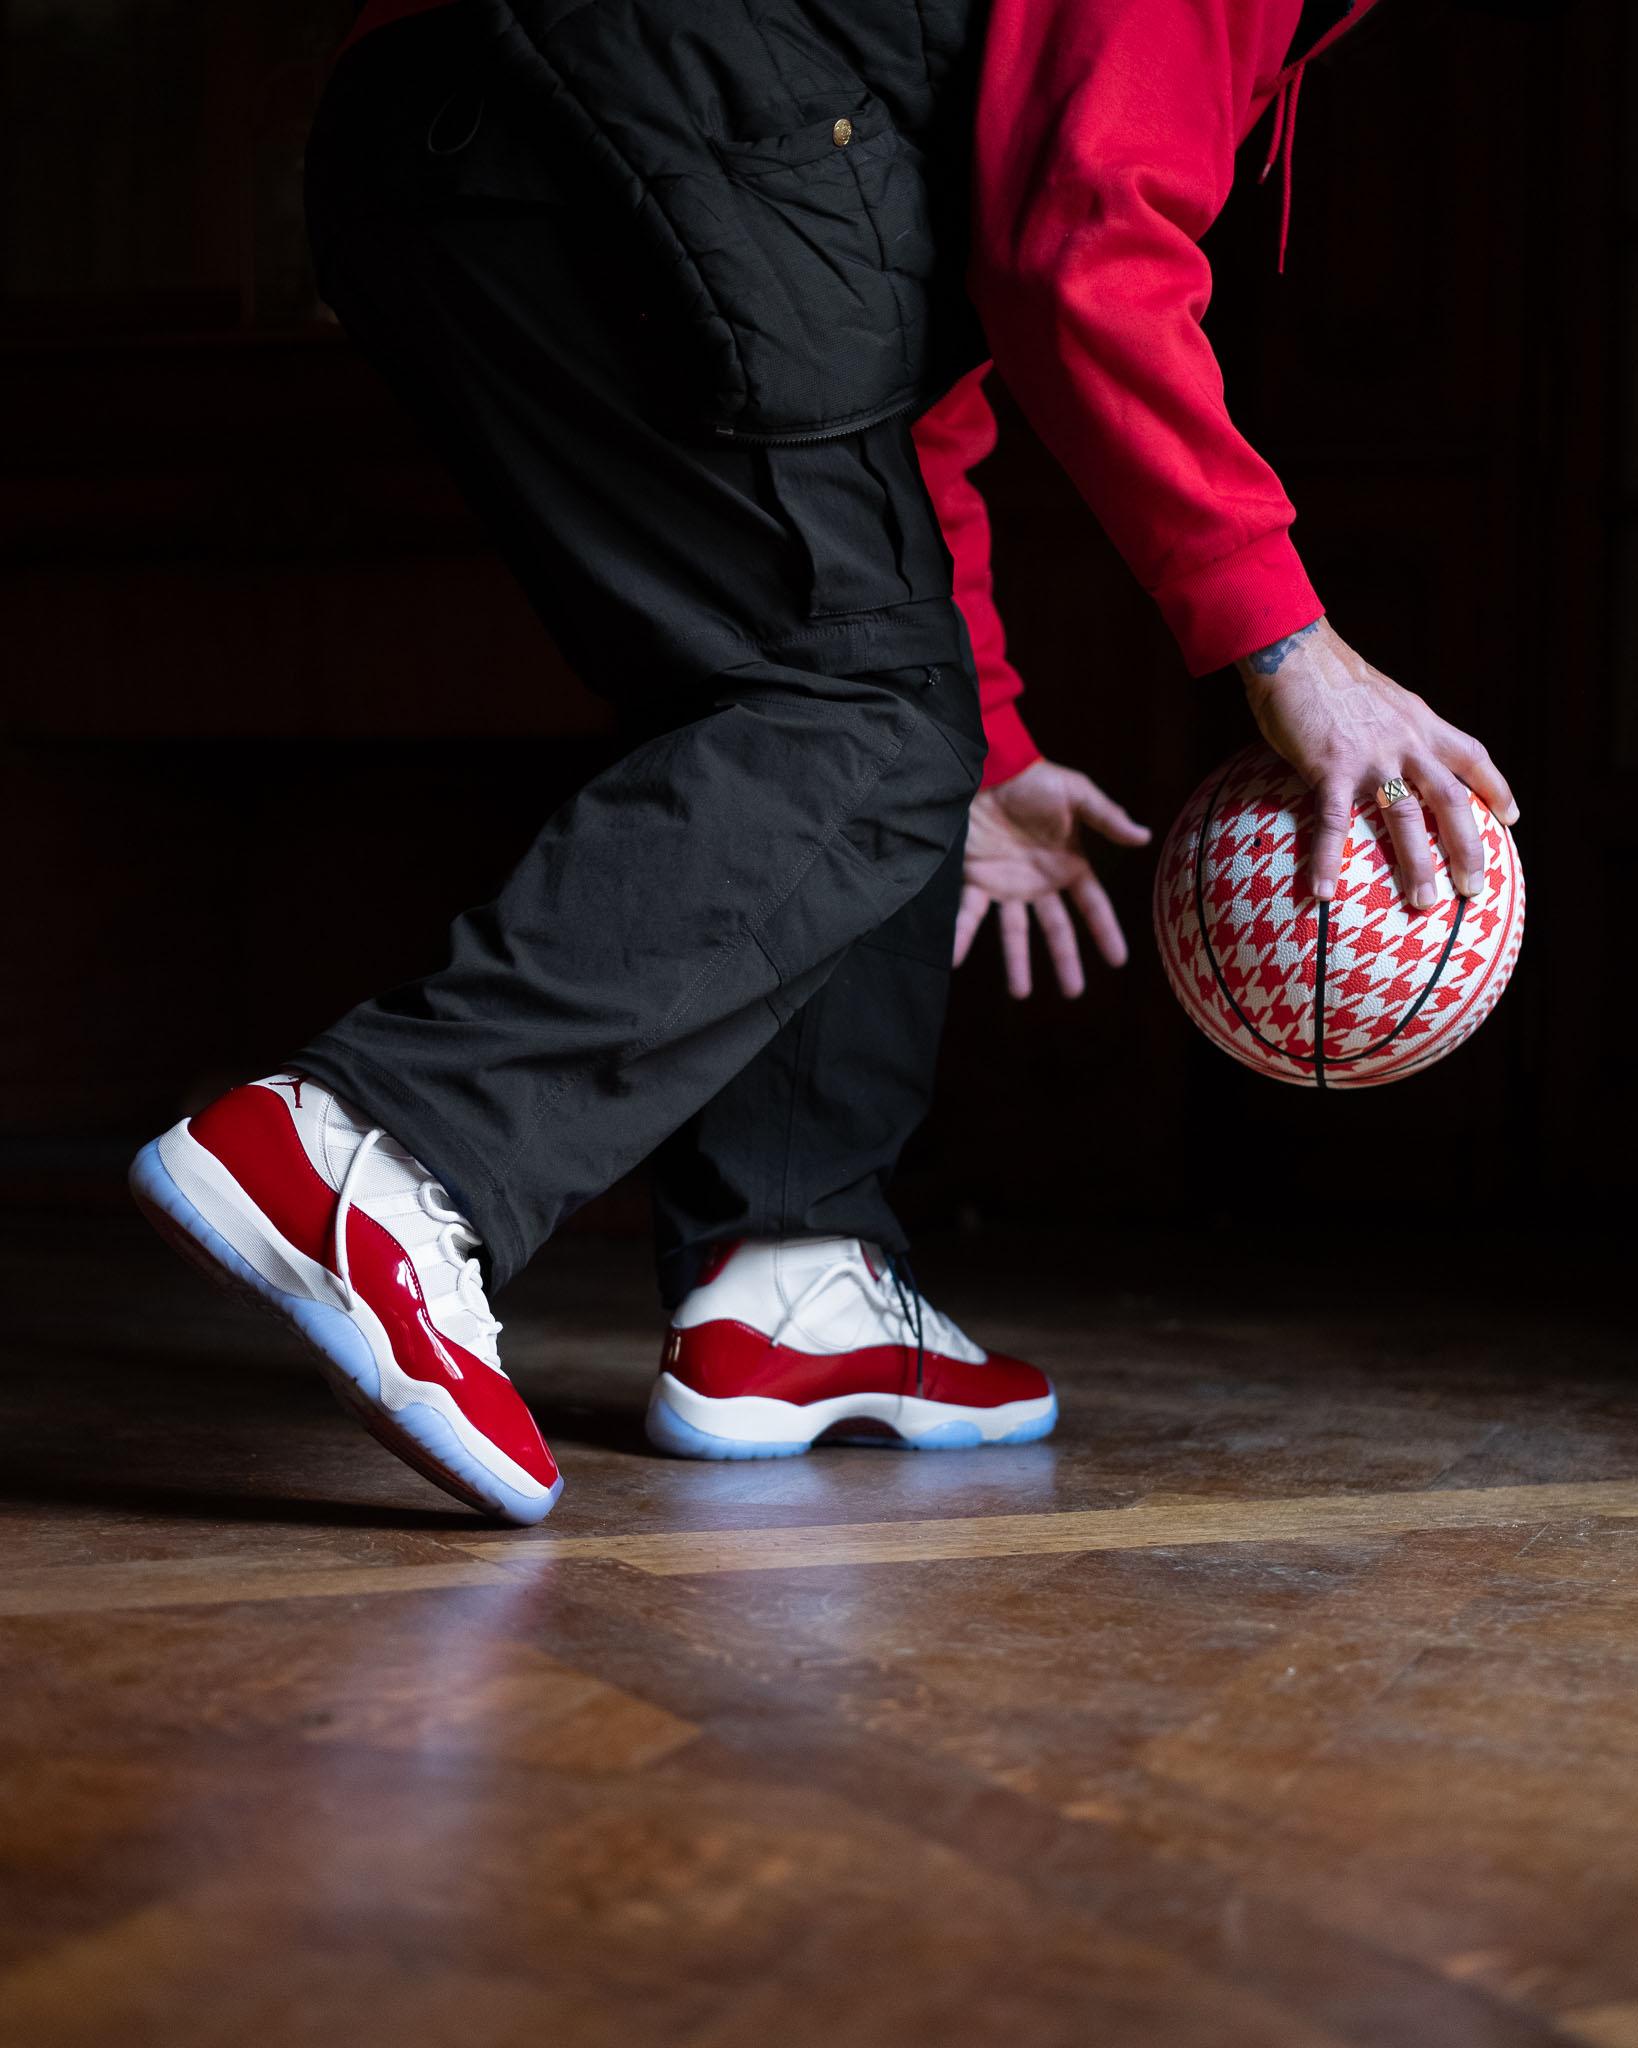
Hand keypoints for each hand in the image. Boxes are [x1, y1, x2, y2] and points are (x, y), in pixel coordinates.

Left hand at [954, 758, 1151, 997]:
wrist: (990, 768)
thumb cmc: (1036, 779)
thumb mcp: (1077, 794)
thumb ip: (1107, 818)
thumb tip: (1145, 836)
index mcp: (1069, 864)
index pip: (1093, 906)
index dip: (1105, 932)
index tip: (1118, 960)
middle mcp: (1040, 882)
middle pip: (1056, 930)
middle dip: (1065, 961)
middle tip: (1073, 993)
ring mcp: (1007, 884)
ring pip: (1014, 933)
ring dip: (1016, 963)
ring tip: (1021, 994)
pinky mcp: (975, 880)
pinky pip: (968, 914)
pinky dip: (961, 936)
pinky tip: (955, 959)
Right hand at [1239, 617, 1519, 906]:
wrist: (1293, 649)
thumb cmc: (1327, 675)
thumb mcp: (1380, 697)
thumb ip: (1394, 727)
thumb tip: (1390, 751)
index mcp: (1420, 723)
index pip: (1472, 756)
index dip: (1496, 788)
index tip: (1511, 818)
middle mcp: (1407, 742)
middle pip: (1452, 801)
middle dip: (1469, 848)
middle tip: (1474, 888)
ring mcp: (1372, 757)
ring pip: (1407, 818)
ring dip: (1418, 864)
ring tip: (1423, 903)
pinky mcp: (1331, 767)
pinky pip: (1334, 823)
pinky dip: (1328, 860)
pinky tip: (1322, 892)